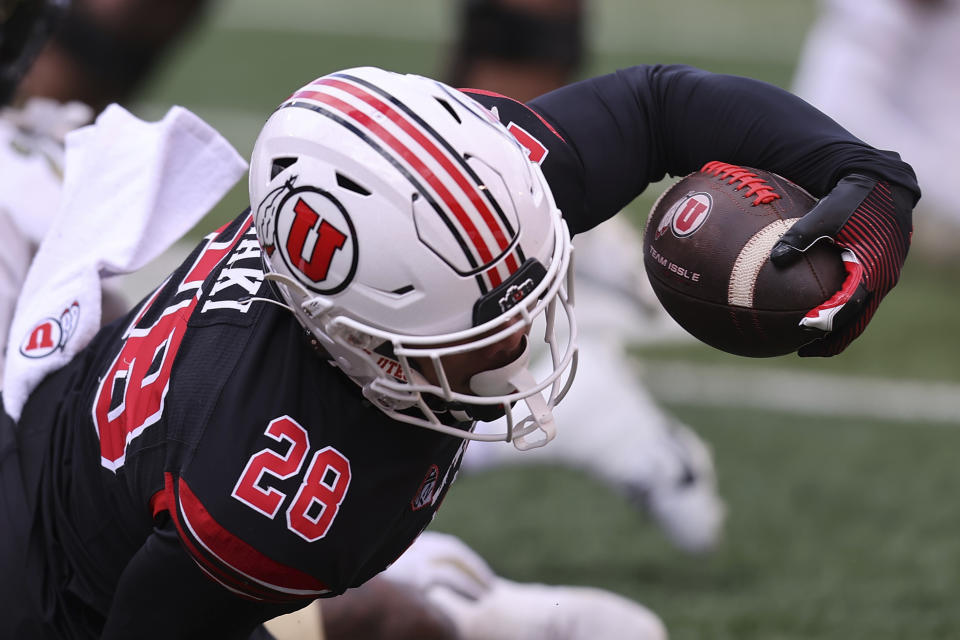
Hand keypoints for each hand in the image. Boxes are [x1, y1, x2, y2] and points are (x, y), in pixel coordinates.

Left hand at [770, 174, 913, 355]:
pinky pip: (861, 298)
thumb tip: (775, 258)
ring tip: (810, 341)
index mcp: (871, 268)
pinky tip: (818, 310)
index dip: (827, 321)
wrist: (886, 183)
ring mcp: (883, 276)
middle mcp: (882, 278)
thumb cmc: (855, 197)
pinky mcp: (878, 270)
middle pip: (857, 320)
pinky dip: (842, 310)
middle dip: (832, 338)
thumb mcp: (825, 213)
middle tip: (804, 350)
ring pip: (861, 313)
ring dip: (838, 328)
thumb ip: (800, 236)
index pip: (849, 306)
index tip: (803, 332)